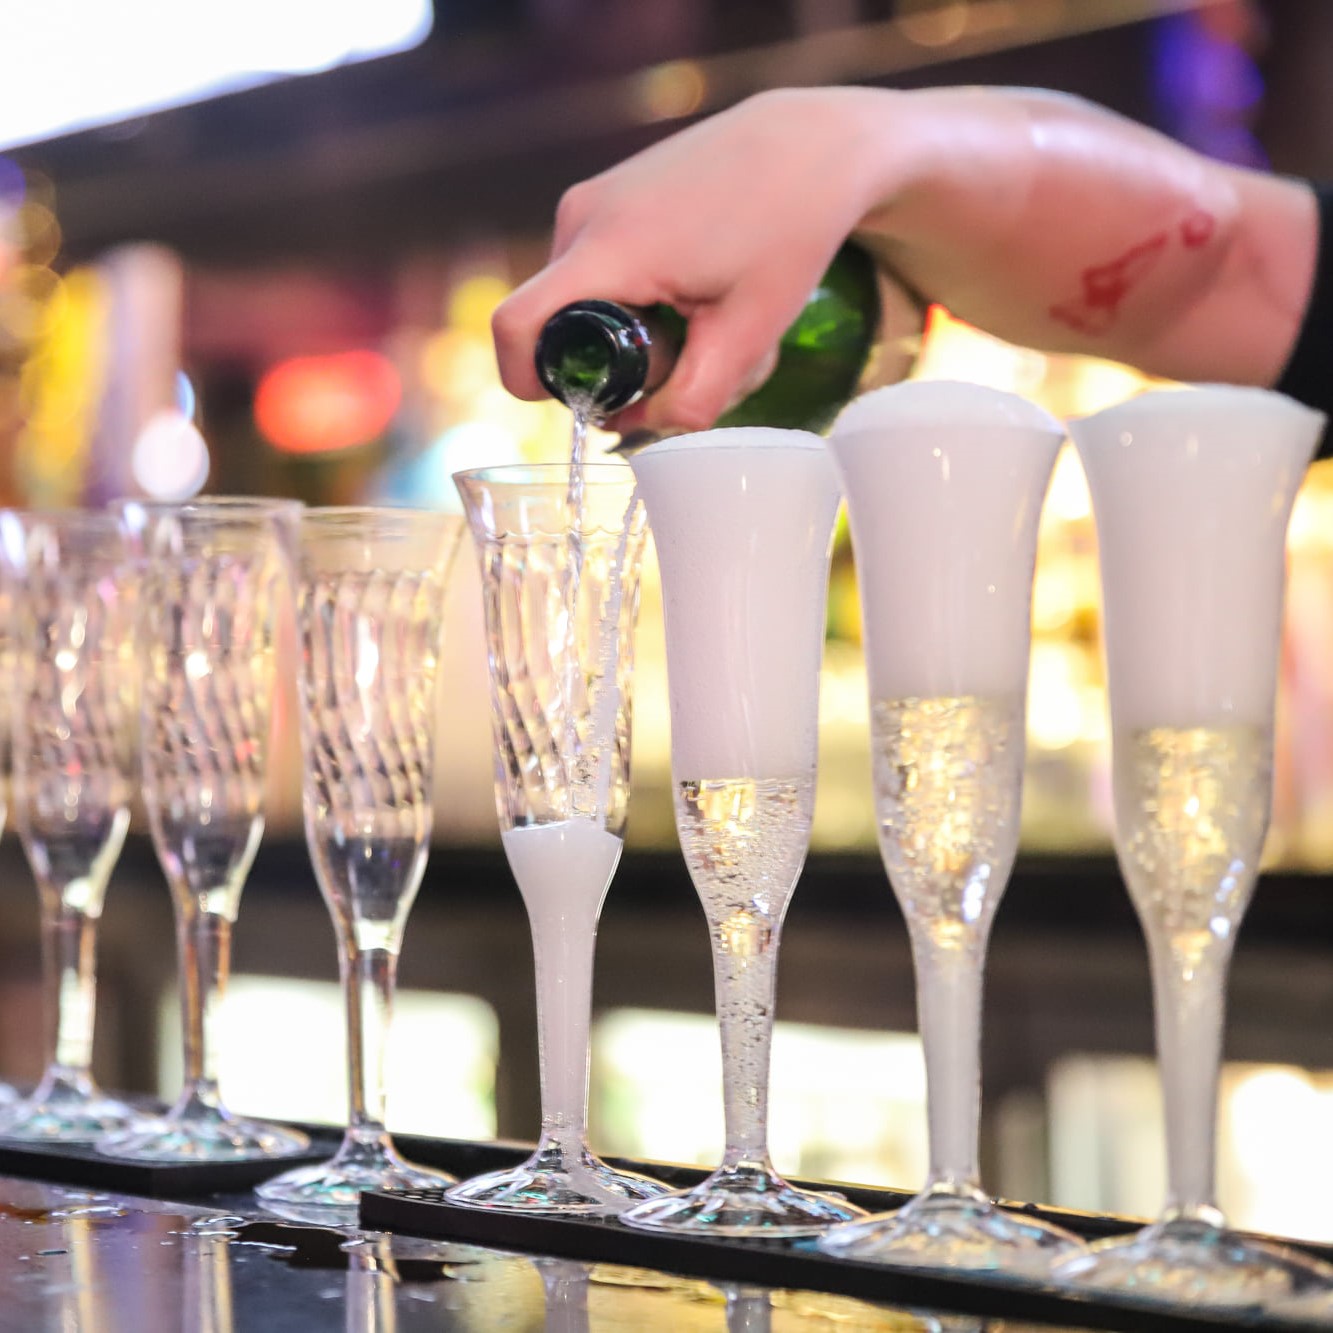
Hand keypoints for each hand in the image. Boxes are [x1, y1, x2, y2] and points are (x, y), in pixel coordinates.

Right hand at [492, 87, 896, 432]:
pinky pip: (600, 271)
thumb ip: (692, 399)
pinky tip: (697, 289)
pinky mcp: (609, 195)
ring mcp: (592, 200)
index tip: (579, 404)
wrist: (811, 146)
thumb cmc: (787, 231)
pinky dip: (640, 299)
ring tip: (707, 318)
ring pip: (585, 302)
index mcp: (609, 249)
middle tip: (692, 359)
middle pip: (560, 325)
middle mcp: (583, 217)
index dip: (527, 382)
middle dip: (617, 365)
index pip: (517, 326)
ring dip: (637, 333)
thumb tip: (635, 427)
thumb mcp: (749, 334)